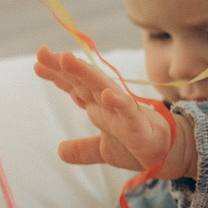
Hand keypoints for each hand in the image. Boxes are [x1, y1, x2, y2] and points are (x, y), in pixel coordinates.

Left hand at [34, 48, 195, 178]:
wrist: (170, 155)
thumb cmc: (138, 146)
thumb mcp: (104, 150)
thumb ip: (83, 149)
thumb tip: (60, 151)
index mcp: (100, 107)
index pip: (76, 87)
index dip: (57, 75)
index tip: (37, 64)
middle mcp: (110, 103)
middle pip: (84, 81)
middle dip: (64, 67)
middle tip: (42, 52)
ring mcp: (125, 112)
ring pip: (103, 88)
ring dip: (85, 73)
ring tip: (67, 60)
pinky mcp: (140, 126)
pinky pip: (129, 112)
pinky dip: (118, 102)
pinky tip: (107, 95)